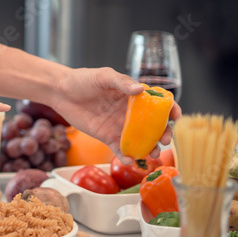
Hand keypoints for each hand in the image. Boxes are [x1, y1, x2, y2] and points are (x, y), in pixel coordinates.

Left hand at [48, 67, 181, 162]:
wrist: (61, 91)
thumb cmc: (83, 79)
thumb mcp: (104, 76)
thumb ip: (122, 82)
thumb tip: (140, 90)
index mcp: (134, 96)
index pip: (158, 104)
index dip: (170, 110)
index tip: (176, 117)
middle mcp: (130, 113)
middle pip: (153, 126)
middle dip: (162, 134)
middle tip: (165, 140)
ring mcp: (119, 126)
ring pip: (139, 140)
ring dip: (148, 148)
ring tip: (152, 154)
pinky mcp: (107, 136)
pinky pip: (119, 148)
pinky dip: (125, 156)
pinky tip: (129, 160)